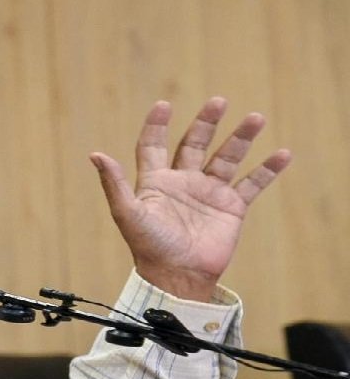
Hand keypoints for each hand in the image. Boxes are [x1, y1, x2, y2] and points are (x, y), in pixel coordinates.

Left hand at [90, 97, 291, 300]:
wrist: (178, 277)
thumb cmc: (149, 247)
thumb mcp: (127, 213)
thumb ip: (114, 183)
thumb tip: (95, 154)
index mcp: (155, 181)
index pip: (154, 145)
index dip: (157, 125)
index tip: (164, 105)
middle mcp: (183, 181)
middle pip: (194, 143)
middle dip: (206, 122)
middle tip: (218, 101)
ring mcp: (208, 193)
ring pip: (227, 157)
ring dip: (241, 138)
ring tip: (255, 118)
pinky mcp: (231, 208)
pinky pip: (252, 184)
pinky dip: (267, 170)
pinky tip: (283, 154)